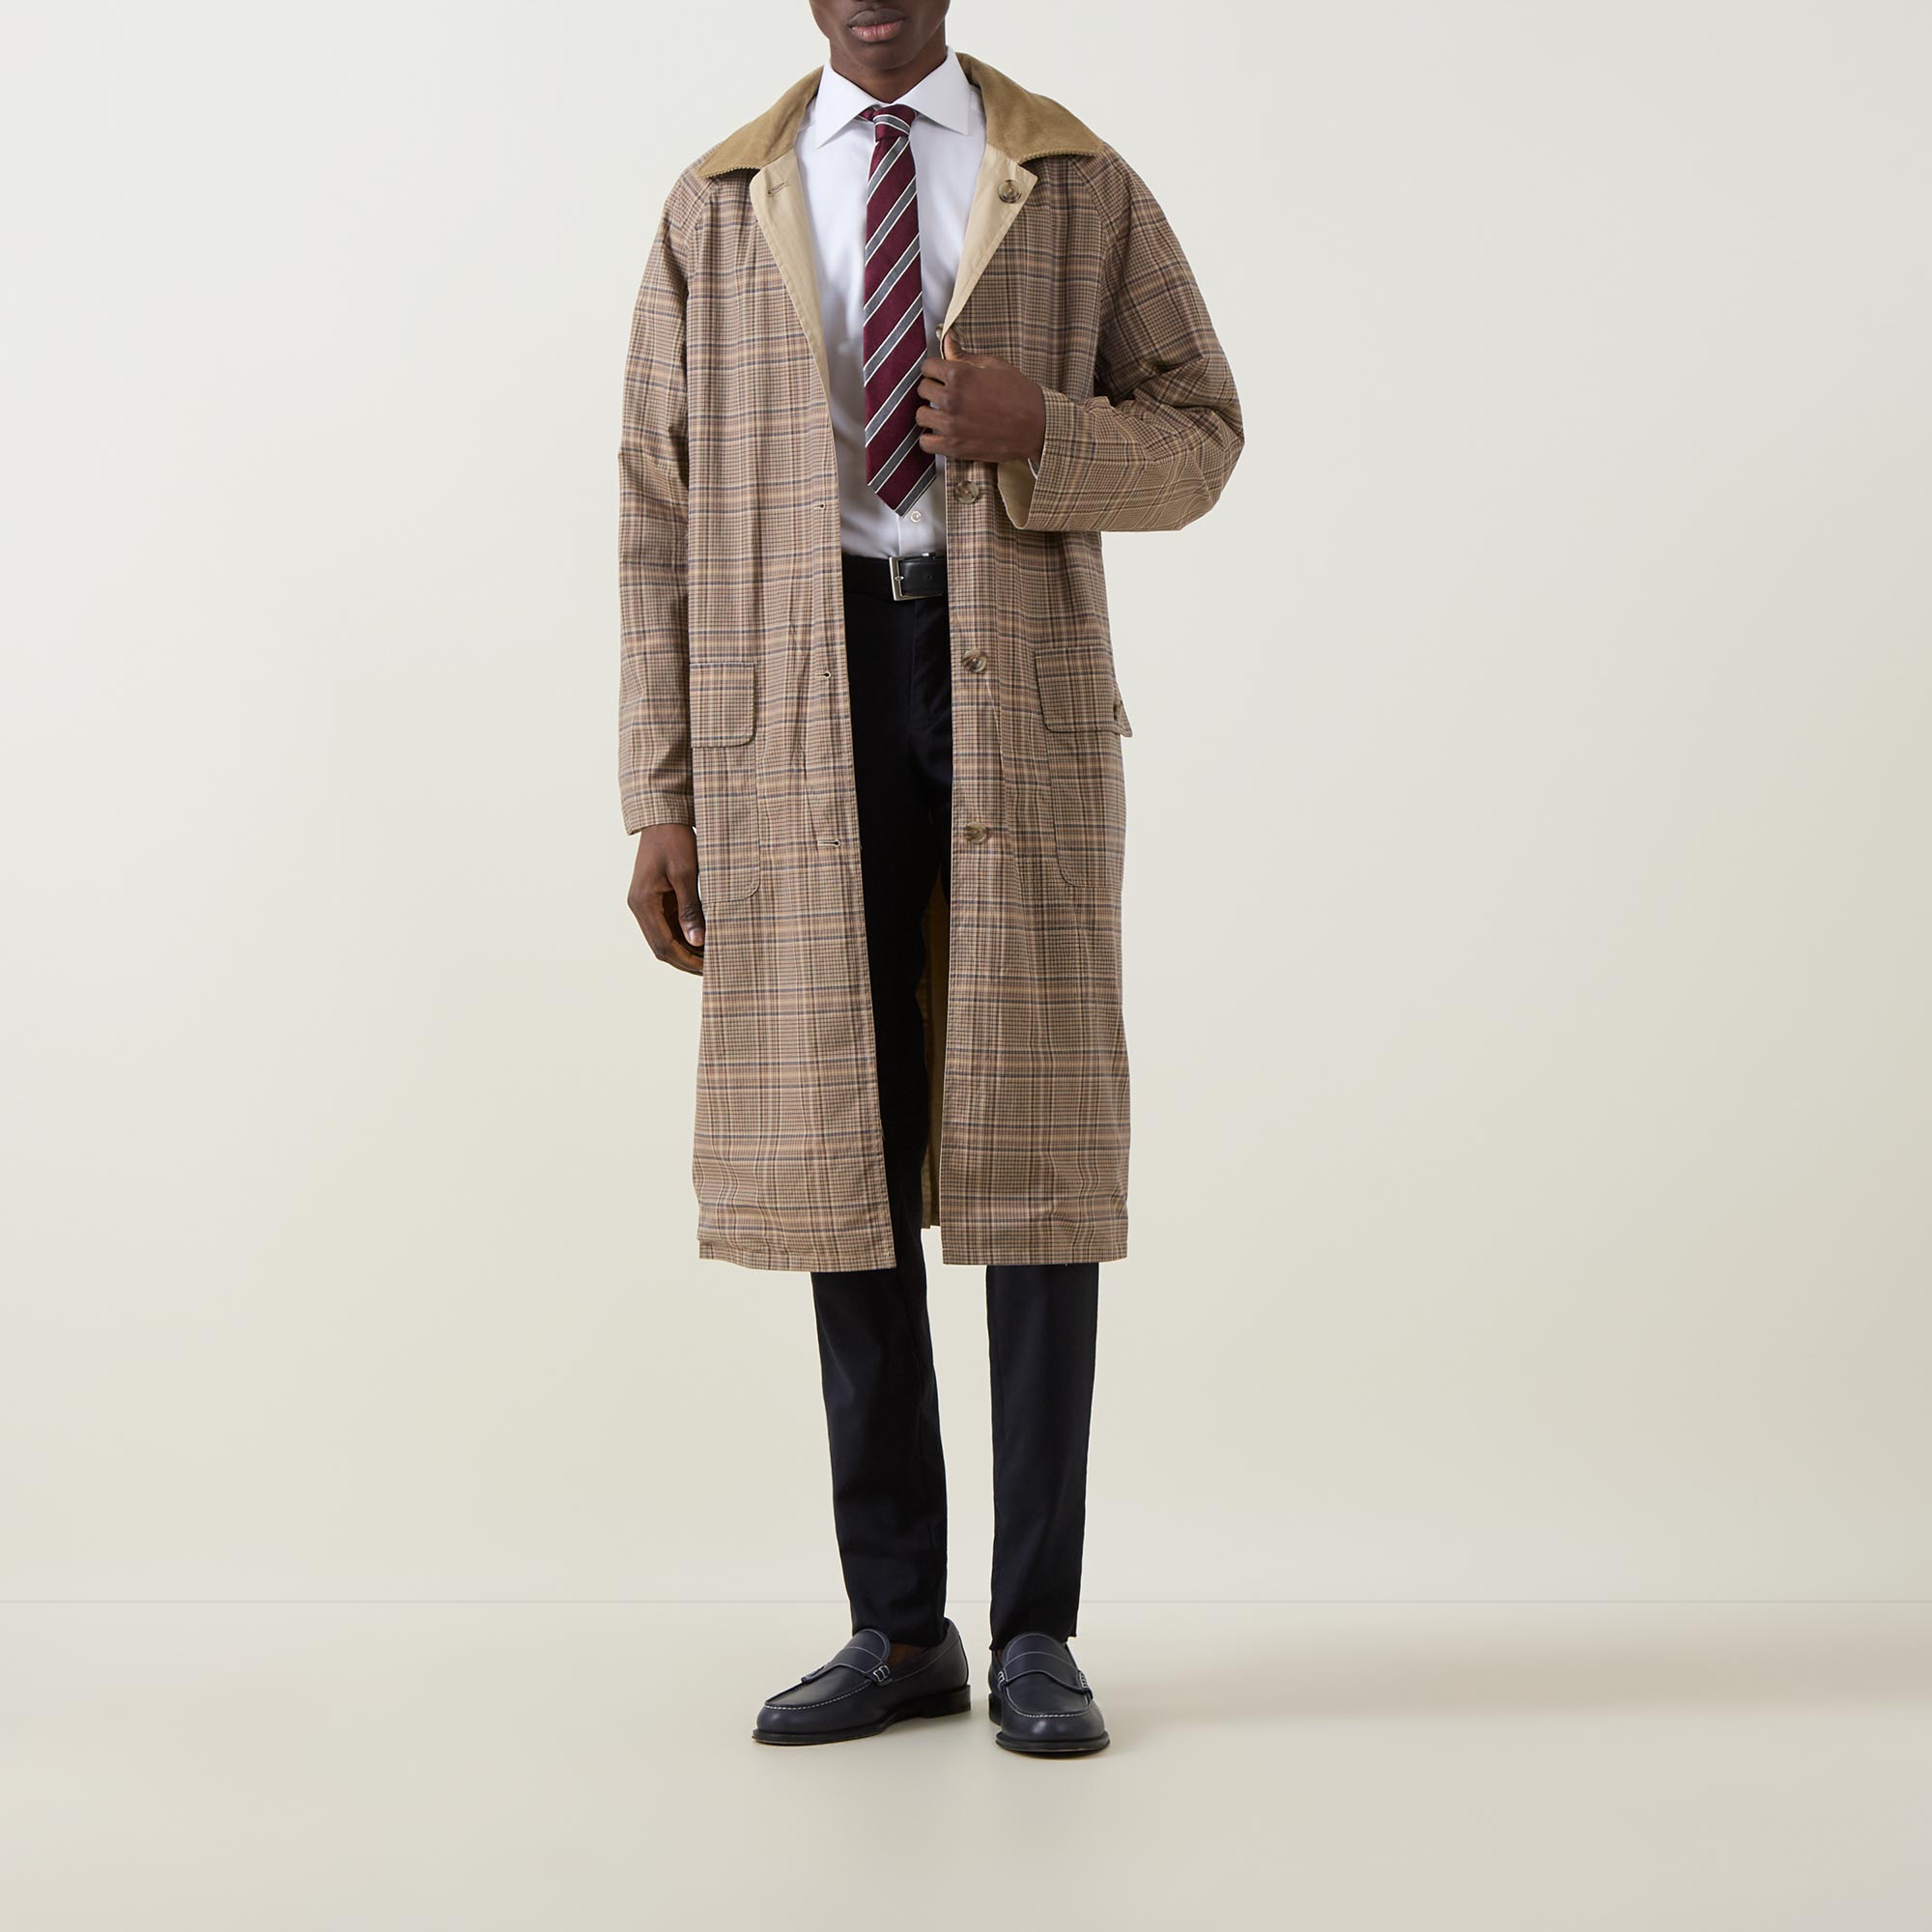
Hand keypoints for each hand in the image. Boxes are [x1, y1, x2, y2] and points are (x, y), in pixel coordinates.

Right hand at [628, 823, 704, 973]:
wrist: (663, 818)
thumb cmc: (675, 841)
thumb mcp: (686, 874)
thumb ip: (691, 909)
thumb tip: (697, 941)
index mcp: (643, 903)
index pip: (663, 945)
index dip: (686, 960)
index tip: (708, 968)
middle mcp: (640, 907)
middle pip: (661, 947)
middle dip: (686, 960)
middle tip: (712, 969)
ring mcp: (646, 904)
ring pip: (664, 938)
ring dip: (685, 950)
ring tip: (711, 958)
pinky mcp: (655, 898)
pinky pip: (668, 925)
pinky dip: (684, 936)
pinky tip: (703, 940)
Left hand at [915, 328, 1046, 463]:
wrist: (1038, 426)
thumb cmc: (1020, 395)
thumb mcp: (994, 366)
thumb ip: (965, 355)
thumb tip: (949, 339)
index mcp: (959, 375)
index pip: (927, 367)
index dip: (935, 370)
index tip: (941, 375)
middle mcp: (951, 399)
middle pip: (922, 390)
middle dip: (932, 389)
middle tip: (946, 393)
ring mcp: (951, 424)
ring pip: (921, 416)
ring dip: (930, 413)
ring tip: (943, 413)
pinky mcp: (954, 447)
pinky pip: (926, 443)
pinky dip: (931, 438)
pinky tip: (942, 433)